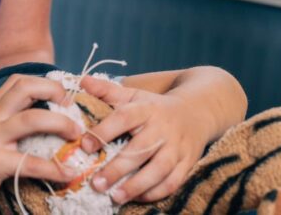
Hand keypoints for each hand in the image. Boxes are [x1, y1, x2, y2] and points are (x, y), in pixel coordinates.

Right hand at [0, 74, 80, 212]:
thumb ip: (2, 129)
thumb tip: (38, 129)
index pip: (16, 81)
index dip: (43, 82)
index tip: (62, 95)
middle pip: (25, 88)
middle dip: (54, 90)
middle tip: (72, 106)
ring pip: (32, 119)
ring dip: (61, 123)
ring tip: (77, 134)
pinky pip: (30, 162)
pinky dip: (54, 168)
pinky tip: (68, 174)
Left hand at [78, 75, 207, 203]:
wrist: (198, 111)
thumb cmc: (156, 106)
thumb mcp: (134, 95)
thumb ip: (107, 91)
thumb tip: (82, 82)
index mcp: (147, 108)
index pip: (125, 117)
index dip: (105, 130)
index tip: (85, 145)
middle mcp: (163, 128)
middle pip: (141, 149)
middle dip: (117, 168)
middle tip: (96, 183)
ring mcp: (177, 147)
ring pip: (159, 169)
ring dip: (137, 185)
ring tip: (115, 197)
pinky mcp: (188, 162)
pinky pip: (173, 181)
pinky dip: (156, 192)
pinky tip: (136, 198)